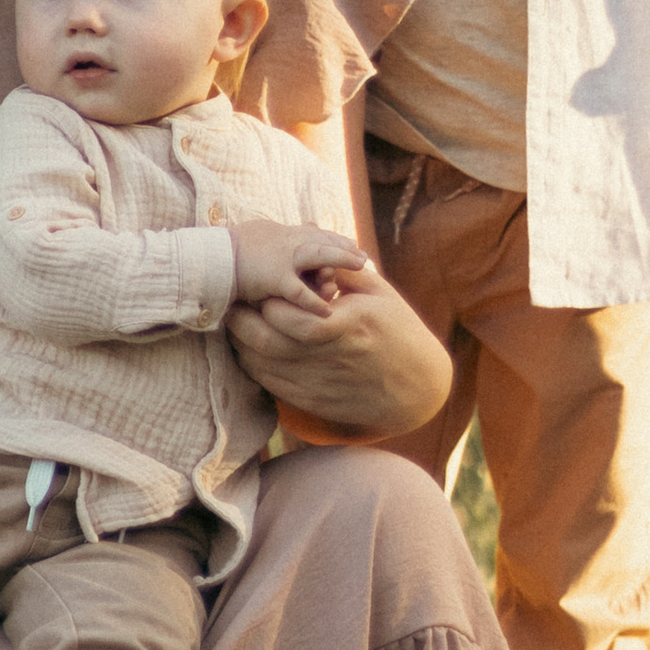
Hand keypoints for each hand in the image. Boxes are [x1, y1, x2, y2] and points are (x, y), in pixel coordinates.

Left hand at [226, 267, 450, 444]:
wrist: (417, 387)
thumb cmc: (398, 330)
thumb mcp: (379, 293)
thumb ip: (342, 270)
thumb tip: (309, 247)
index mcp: (346, 325)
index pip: (289, 316)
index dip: (266, 300)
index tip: (257, 284)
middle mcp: (328, 357)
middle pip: (266, 343)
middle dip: (240, 320)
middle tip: (232, 302)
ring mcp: (318, 384)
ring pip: (260, 366)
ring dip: (240, 343)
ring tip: (236, 321)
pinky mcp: (312, 402)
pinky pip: (269, 385)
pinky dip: (252, 365)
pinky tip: (249, 348)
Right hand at [229, 219, 371, 311]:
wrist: (212, 258)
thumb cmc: (231, 249)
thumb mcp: (259, 236)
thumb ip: (277, 237)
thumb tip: (289, 235)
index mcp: (284, 234)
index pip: (317, 234)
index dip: (336, 240)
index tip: (351, 244)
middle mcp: (288, 242)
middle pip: (324, 240)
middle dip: (346, 247)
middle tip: (364, 257)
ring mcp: (283, 258)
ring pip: (320, 255)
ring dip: (341, 259)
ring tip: (362, 266)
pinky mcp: (274, 277)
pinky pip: (299, 292)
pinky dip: (314, 301)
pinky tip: (328, 310)